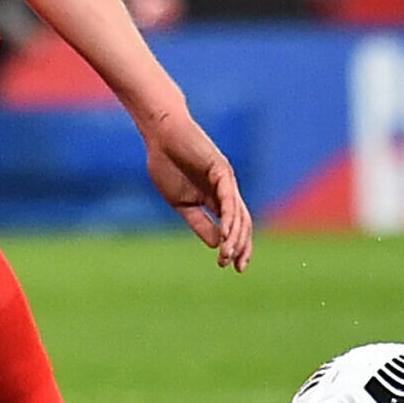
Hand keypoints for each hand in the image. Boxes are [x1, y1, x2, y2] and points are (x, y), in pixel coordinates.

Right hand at [134, 107, 253, 270]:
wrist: (161, 135)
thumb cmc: (167, 165)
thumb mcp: (182, 203)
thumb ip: (199, 222)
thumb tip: (217, 244)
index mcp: (216, 198)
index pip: (234, 226)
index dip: (236, 246)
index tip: (230, 267)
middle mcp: (226, 190)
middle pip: (242, 223)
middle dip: (241, 246)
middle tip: (234, 266)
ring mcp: (225, 179)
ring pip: (238, 213)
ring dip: (234, 237)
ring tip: (227, 255)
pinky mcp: (220, 170)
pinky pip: (228, 197)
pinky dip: (229, 217)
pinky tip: (226, 233)